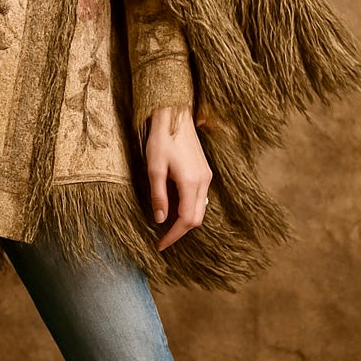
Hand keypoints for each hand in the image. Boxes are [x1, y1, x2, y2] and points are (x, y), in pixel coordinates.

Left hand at [146, 105, 212, 251]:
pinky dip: (189, 207)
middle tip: (163, 239)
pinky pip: (200, 197)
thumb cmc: (162, 139)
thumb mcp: (154, 168)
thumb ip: (158, 195)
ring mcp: (206, 176)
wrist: (174, 115)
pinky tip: (174, 206)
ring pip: (200, 208)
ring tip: (167, 224)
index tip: (160, 245)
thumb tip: (160, 219)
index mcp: (191, 182)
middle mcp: (203, 181)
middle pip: (196, 218)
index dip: (173, 236)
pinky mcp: (204, 171)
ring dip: (185, 220)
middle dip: (180, 231)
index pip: (186, 220)